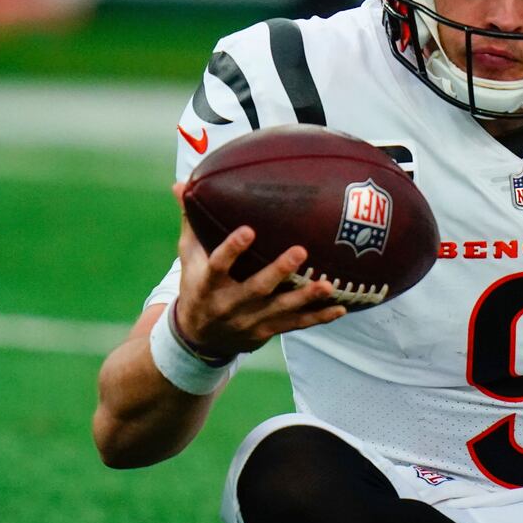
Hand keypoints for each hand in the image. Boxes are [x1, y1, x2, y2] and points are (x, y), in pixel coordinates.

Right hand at [171, 183, 344, 359]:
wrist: (199, 337)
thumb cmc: (198, 286)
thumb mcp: (189, 257)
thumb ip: (191, 223)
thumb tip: (181, 184)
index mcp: (207, 284)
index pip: (217, 265)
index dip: (231, 249)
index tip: (248, 230)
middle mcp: (229, 304)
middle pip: (256, 288)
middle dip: (278, 272)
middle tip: (300, 251)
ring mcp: (250, 320)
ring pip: (280, 309)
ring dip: (305, 298)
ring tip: (328, 284)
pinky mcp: (267, 330)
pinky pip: (296, 324)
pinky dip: (319, 318)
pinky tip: (340, 308)